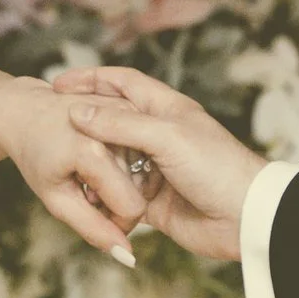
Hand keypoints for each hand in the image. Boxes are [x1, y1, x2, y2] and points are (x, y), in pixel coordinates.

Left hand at [0, 76, 150, 262]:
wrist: (25, 110)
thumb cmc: (36, 155)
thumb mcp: (55, 198)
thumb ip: (92, 229)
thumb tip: (127, 256)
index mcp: (91, 152)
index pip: (131, 207)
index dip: (118, 222)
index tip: (95, 215)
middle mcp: (113, 128)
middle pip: (139, 190)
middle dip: (116, 201)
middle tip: (85, 191)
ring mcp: (124, 113)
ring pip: (142, 170)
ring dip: (119, 180)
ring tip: (88, 172)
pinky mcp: (129, 106)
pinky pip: (141, 149)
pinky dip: (124, 161)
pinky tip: (100, 157)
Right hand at [51, 66, 265, 261]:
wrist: (246, 218)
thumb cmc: (216, 167)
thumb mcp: (166, 137)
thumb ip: (121, 123)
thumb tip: (78, 112)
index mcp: (165, 109)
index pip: (122, 83)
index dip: (91, 79)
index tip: (58, 84)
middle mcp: (157, 136)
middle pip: (112, 123)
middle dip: (84, 125)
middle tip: (52, 127)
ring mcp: (154, 169)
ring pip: (112, 162)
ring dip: (91, 166)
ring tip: (63, 166)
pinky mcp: (152, 202)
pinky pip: (119, 197)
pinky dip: (104, 199)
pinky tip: (85, 198)